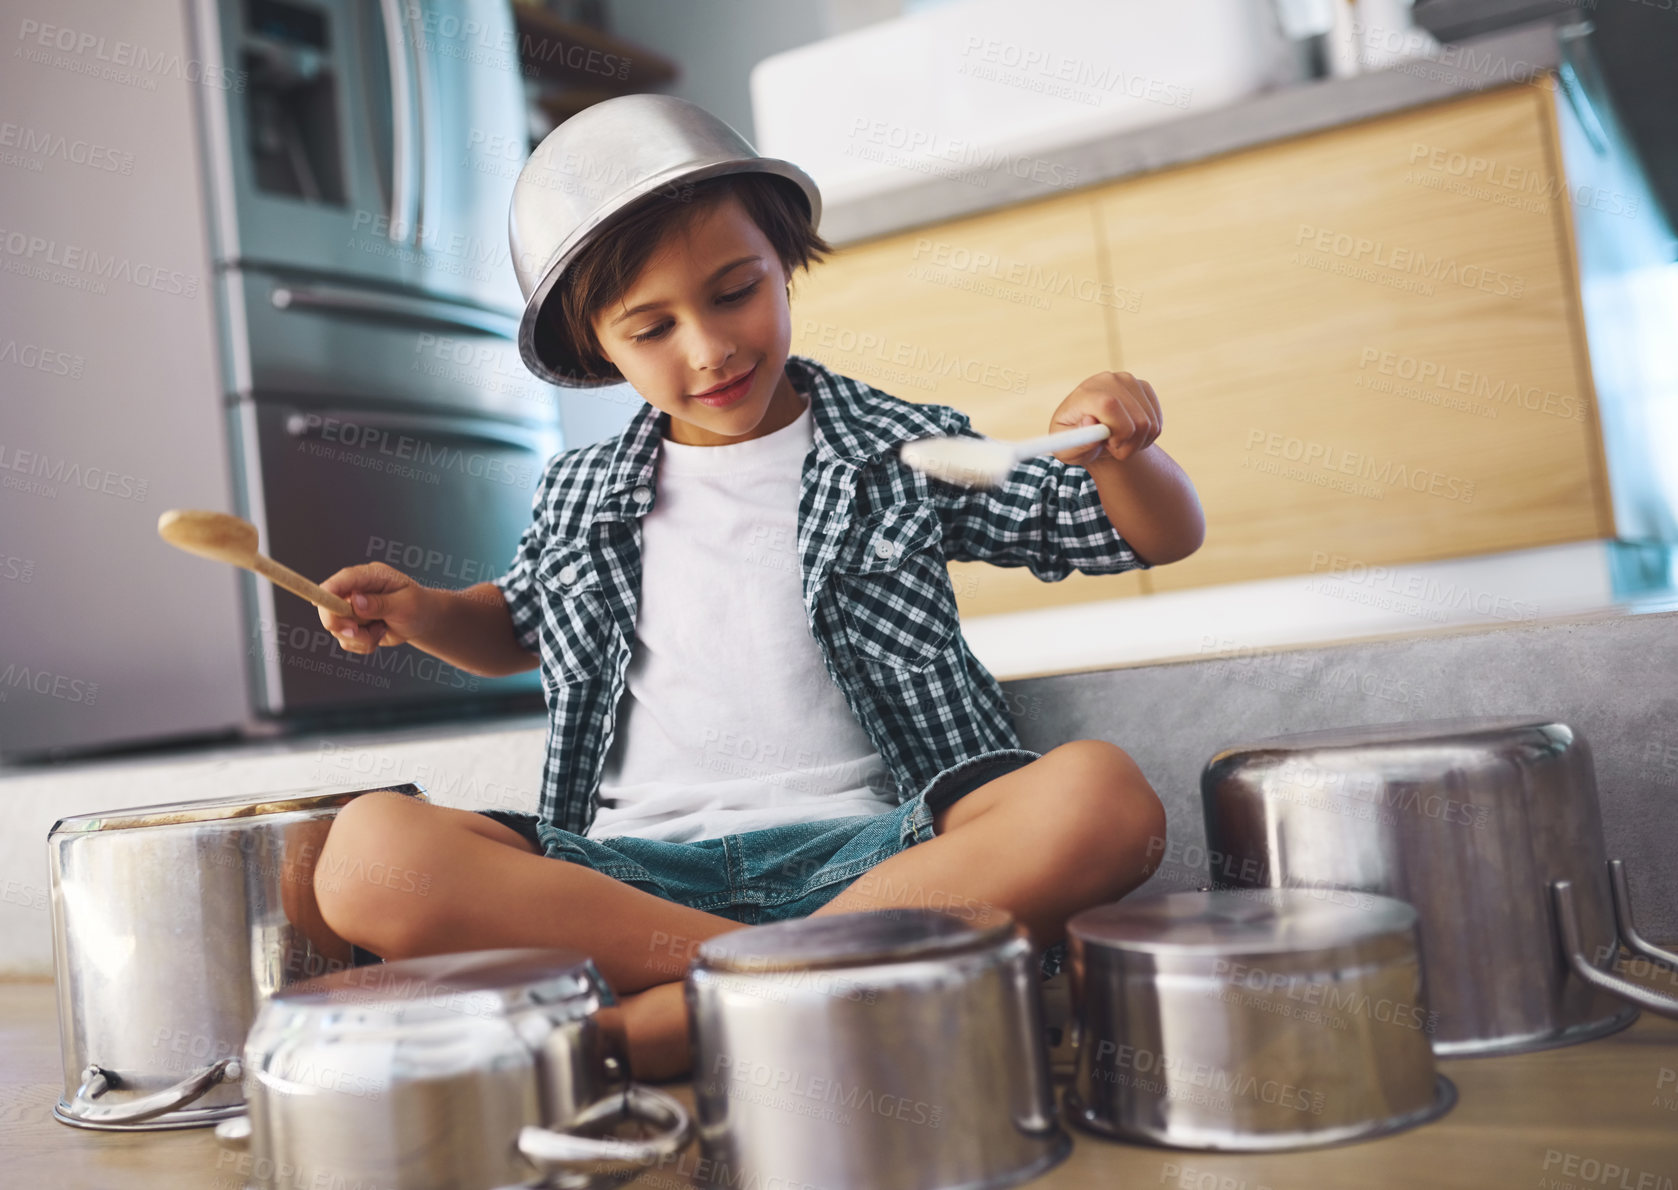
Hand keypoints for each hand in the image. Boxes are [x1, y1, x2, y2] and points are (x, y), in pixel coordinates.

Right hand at [317, 562, 433, 654]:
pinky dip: (363, 645)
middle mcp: (356, 589)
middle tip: (357, 631)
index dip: (329, 590)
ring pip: (338, 629)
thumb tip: (355, 601)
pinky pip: (346, 641)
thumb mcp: (406, 604)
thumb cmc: (419, 607)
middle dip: (341, 623)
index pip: (344, 579)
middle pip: (329, 606)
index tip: (320, 603)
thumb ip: (381, 604)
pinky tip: (379, 634)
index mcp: (371, 576)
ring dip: (360, 637)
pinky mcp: (352, 625)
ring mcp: (351, 608)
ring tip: (382, 629)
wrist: (423, 621)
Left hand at [1048, 371, 1161, 466]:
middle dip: (1128, 444)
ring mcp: (1129, 381)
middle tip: (1112, 447)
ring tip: (1118, 442)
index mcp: (1085, 394)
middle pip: (1137, 420)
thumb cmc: (1075, 443)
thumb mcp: (1068, 451)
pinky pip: (1158, 422)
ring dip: (1137, 443)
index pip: (1110, 405)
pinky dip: (1147, 437)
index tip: (1109, 445)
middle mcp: (1108, 381)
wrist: (1090, 432)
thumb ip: (1076, 441)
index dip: (1116, 432)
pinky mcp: (1144, 388)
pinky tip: (1130, 435)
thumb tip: (1090, 421)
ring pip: (1150, 424)